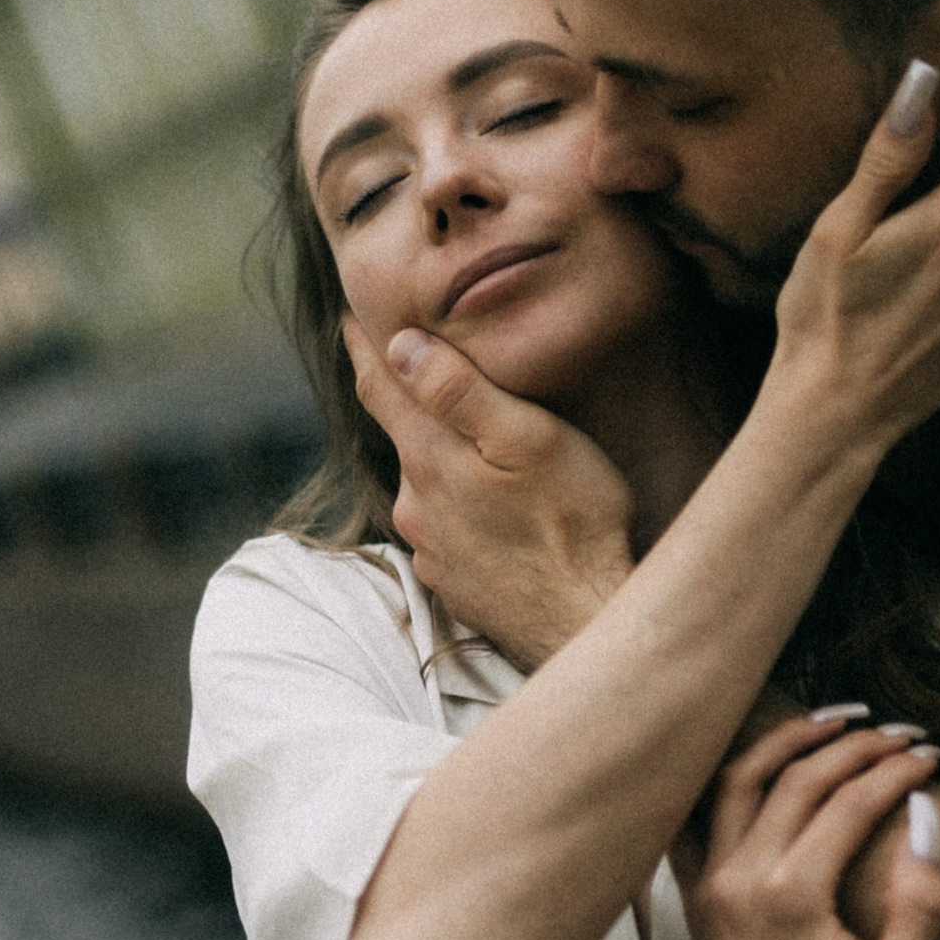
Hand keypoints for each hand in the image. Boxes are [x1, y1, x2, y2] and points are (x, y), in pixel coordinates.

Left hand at [345, 316, 634, 669]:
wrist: (588, 621)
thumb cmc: (576, 524)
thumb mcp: (530, 439)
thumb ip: (460, 391)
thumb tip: (399, 346)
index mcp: (430, 460)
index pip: (380, 387)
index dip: (365, 346)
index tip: (351, 318)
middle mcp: (415, 507)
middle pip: (407, 437)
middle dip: (419, 407)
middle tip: (448, 378)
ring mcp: (430, 550)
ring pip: (428, 486)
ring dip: (448, 464)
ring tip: (492, 454)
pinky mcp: (452, 583)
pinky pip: (448, 529)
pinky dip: (465, 510)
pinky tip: (504, 514)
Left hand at [681, 716, 939, 939]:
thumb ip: (920, 897)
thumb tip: (925, 812)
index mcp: (788, 898)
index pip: (847, 803)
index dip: (896, 772)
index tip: (933, 756)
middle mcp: (737, 883)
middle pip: (796, 780)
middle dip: (854, 747)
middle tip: (901, 734)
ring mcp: (709, 890)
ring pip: (738, 783)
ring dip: (787, 744)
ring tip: (837, 723)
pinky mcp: (698, 905)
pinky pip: (696, 821)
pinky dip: (724, 781)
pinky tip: (756, 763)